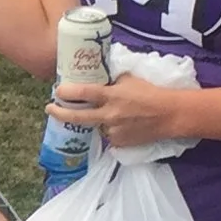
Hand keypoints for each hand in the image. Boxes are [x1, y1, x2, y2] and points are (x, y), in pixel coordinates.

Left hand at [49, 70, 198, 149]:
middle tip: (49, 109)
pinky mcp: (119, 143)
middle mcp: (110, 115)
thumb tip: (98, 77)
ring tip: (111, 113)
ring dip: (96, 120)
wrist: (171, 115)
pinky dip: (109, 129)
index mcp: (112, 96)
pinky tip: (122, 123)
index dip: (67, 92)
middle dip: (59, 113)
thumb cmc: (152, 93)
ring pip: (95, 126)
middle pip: (78, 116)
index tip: (57, 90)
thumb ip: (111, 80)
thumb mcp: (130, 79)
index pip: (84, 93)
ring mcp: (113, 131)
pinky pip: (107, 135)